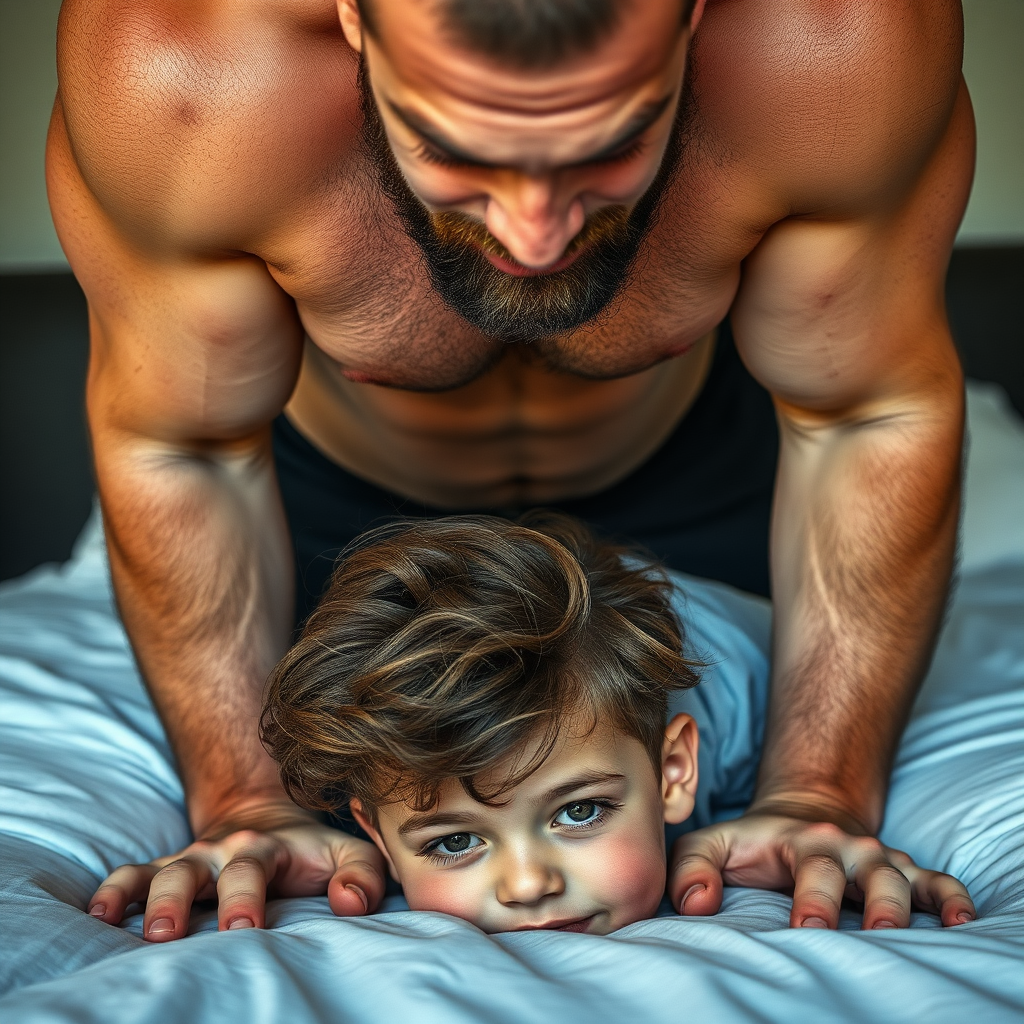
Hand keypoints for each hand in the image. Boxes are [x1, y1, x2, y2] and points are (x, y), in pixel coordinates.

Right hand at [87, 803, 386, 940]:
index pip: (253, 868)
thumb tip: (351, 904)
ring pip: (159, 873)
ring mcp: (192, 859)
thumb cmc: (312, 851)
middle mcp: (223, 851)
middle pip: (194, 871)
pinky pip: (133, 874)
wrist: (268, 817)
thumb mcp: (347, 853)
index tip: (243, 927)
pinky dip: (114, 890)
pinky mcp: (168, 868)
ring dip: (142, 900)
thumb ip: (363, 875)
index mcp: (267, 846)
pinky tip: (99, 914)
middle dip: (180, 902)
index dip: (246, 896)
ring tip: (132, 931)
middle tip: (171, 935)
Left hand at [668, 807, 974, 929]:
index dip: (813, 898)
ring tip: (914, 934)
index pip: (812, 867)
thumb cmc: (750, 843)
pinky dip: (953, 898)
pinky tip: (962, 922)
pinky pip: (937, 882)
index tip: (807, 927)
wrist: (798, 816)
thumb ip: (692, 867)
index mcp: (802, 841)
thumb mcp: (712, 843)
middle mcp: (846, 848)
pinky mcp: (903, 872)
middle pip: (867, 872)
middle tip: (873, 934)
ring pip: (905, 879)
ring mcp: (878, 859)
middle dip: (871, 904)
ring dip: (912, 906)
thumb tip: (694, 906)